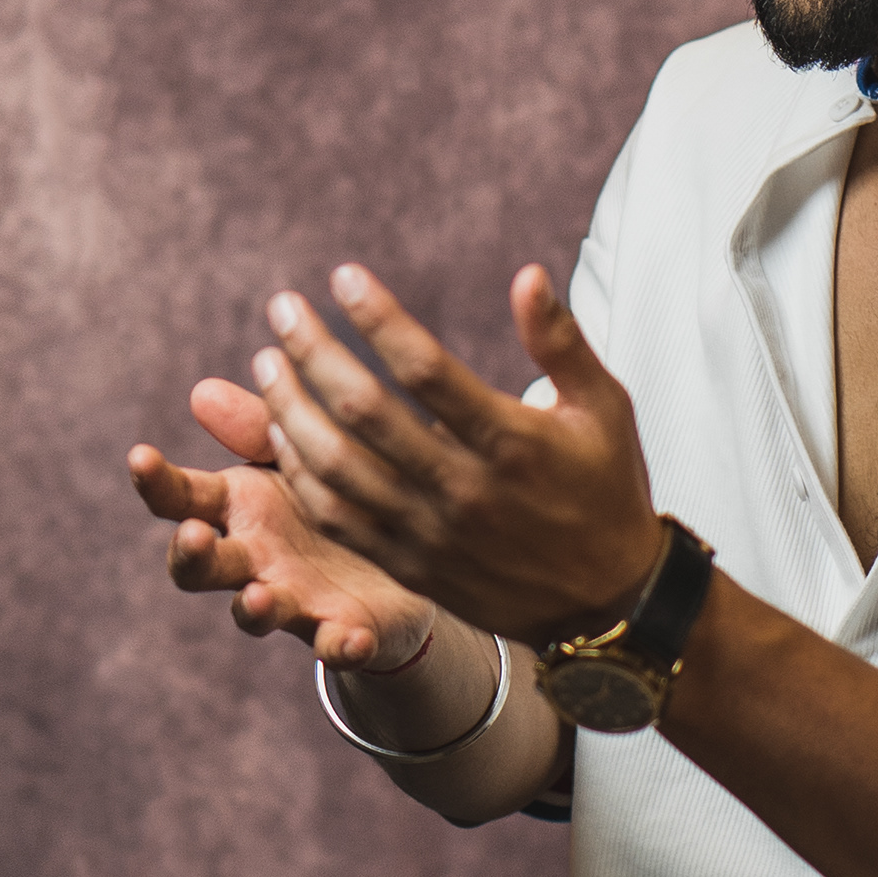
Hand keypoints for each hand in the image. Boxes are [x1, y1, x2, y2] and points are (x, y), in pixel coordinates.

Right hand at [128, 376, 434, 670]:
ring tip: (260, 597)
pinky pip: (332, 646)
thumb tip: (202, 391)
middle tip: (195, 536)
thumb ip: (257, 425)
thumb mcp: (300, 450)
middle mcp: (251, 559)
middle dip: (190, 554)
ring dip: (251, 608)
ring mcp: (292, 599)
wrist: (409, 552)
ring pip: (253, 612)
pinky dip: (339, 646)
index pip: (180, 496)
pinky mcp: (340, 630)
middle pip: (198, 566)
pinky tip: (353, 638)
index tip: (140, 455)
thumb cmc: (333, 489)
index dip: (156, 480)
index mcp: (236, 507)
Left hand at [252, 261, 664, 648]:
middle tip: (283, 309)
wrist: (609, 602)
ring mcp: (431, 533)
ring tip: (267, 363)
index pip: (426, 369)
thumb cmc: (607, 488)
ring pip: (337, 467)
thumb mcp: (604, 408)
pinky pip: (337, 518)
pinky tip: (283, 431)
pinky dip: (301, 473)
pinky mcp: (412, 567)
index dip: (378, 318)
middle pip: (365, 413)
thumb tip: (526, 274)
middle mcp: (465, 490)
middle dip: (314, 353)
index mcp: (512, 443)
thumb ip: (561, 340)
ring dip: (290, 410)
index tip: (343, 277)